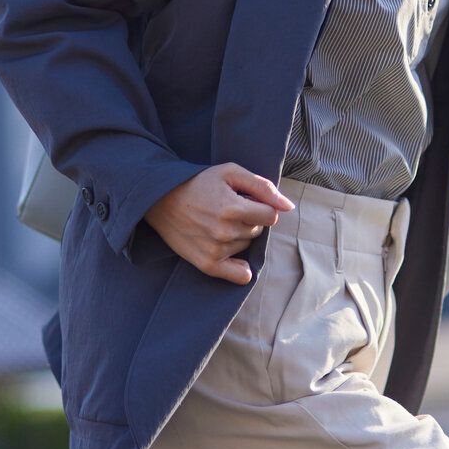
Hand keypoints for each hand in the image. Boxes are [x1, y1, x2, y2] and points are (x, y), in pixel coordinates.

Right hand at [146, 164, 296, 284]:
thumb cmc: (199, 183)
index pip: (271, 215)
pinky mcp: (207, 264)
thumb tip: (288, 207)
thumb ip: (262, 187)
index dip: (261, 206)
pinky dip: (241, 268)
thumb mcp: (230, 173)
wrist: (161, 200)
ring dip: (240, 235)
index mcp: (232, 208)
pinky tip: (234, 256)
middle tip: (228, 209)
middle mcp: (225, 232)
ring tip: (219, 222)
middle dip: (251, 220)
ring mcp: (216, 250)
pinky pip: (239, 275)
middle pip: (259, 231)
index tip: (246, 200)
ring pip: (247, 245)